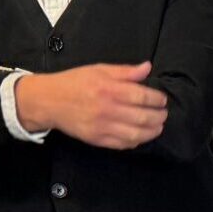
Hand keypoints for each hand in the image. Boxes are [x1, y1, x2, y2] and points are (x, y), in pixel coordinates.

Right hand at [12, 63, 167, 149]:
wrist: (48, 101)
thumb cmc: (74, 82)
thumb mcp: (99, 70)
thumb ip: (125, 71)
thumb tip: (147, 67)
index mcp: (108, 89)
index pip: (142, 96)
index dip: (157, 99)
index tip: (162, 99)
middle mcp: (107, 109)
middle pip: (143, 117)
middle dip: (159, 116)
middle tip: (163, 114)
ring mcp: (102, 127)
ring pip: (136, 134)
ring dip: (152, 132)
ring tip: (158, 126)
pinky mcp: (97, 140)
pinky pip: (122, 144)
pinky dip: (136, 141)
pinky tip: (141, 135)